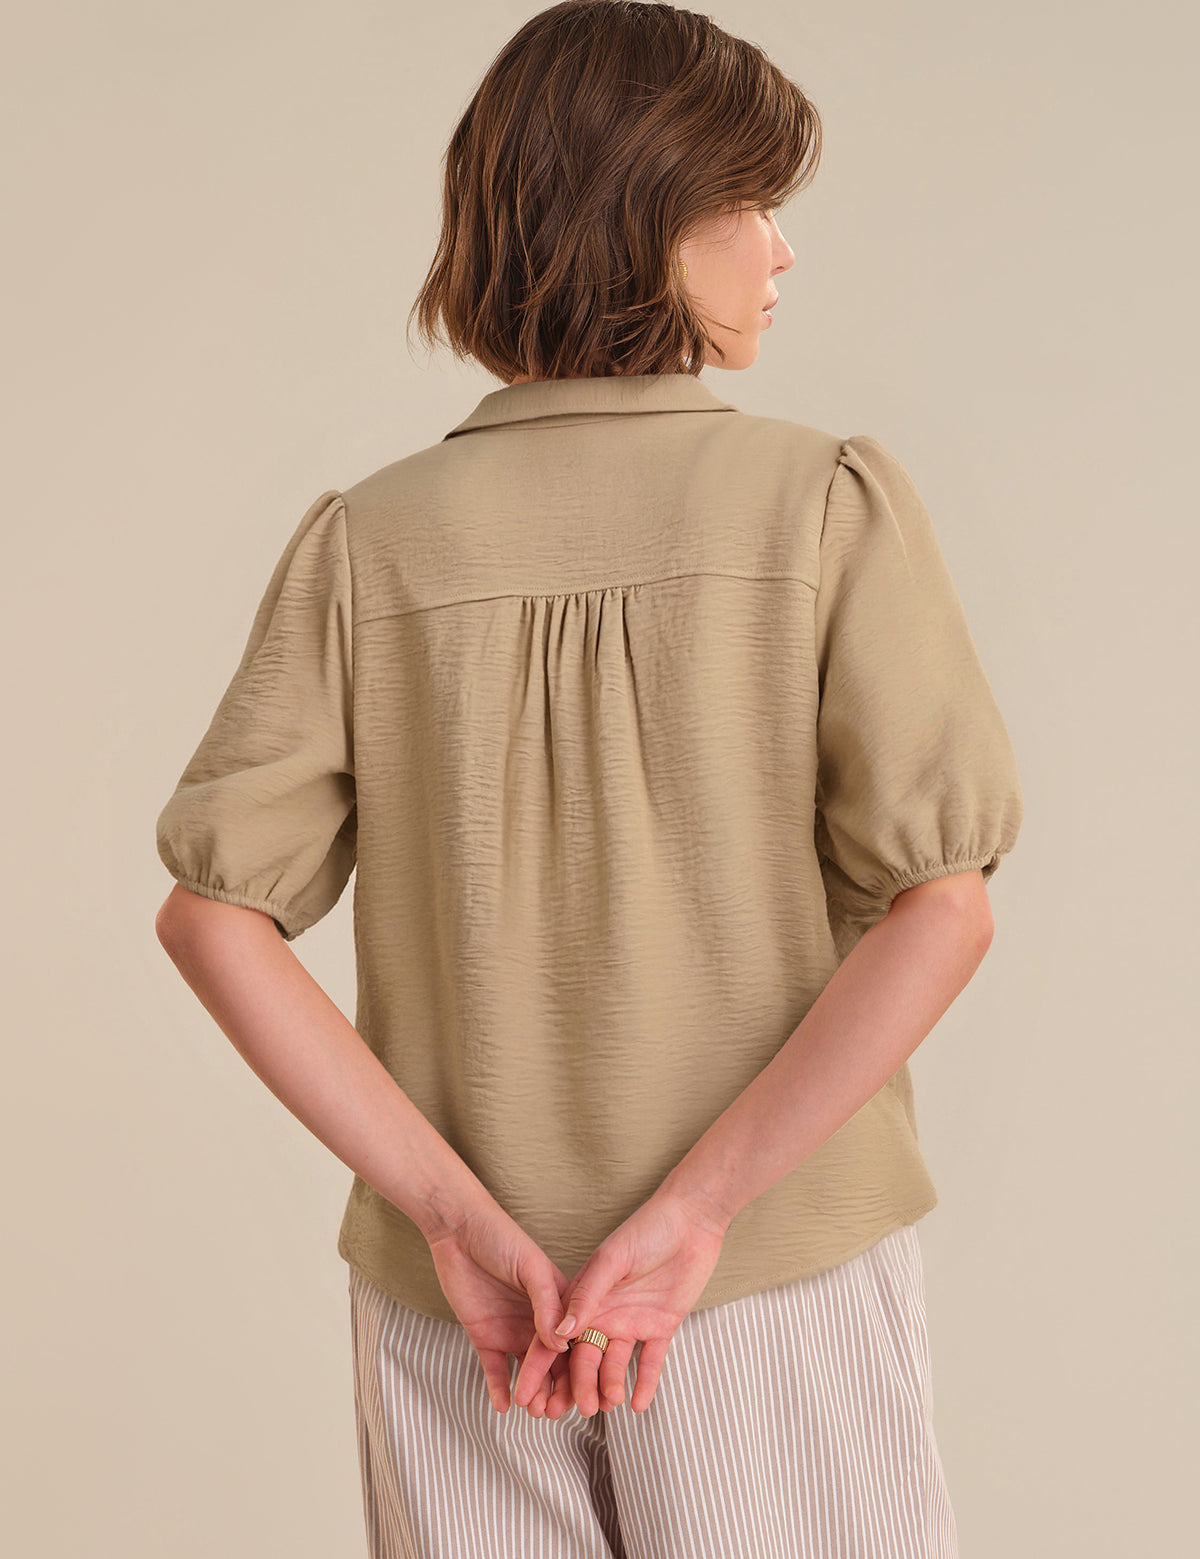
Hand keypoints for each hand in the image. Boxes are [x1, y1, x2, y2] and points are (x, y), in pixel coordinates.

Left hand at [425, 1200, 575, 1417]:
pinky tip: (504, 1405)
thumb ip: (546, 1305)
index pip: (572, 1342)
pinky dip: (499, 1388)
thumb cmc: (501, 1238)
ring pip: (527, 1371)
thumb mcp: (530, 1268)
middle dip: (557, 1389)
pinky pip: (495, 1369)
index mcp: (557, 1303)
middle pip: (552, 1364)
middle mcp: (538, 1321)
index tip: (584, 1393)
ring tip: (534, 1411)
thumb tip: (562, 1346)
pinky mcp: (484, 1336)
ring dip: (532, 1392)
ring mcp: (511, 1330)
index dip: (578, 1368)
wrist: (457, 1230)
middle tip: (556, 1412)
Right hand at [512, 1186, 729, 1417]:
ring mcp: (633, 1321)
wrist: (691, 1220)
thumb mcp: (612, 1259)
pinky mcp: (661, 1326)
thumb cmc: (646, 1229)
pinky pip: (651, 1361)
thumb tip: (560, 1334)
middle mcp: (605, 1313)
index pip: (557, 1336)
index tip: (526, 1395)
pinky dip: (645, 1383)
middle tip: (575, 1409)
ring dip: (610, 1384)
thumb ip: (587, 1296)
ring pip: (616, 1363)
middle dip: (578, 1384)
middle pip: (586, 1356)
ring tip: (608, 1404)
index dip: (540, 1365)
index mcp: (585, 1296)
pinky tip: (638, 1404)